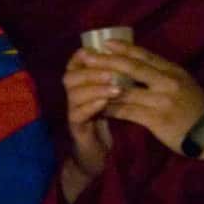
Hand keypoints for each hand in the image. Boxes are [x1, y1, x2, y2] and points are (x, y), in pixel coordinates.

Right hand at [59, 51, 125, 188]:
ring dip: (95, 88)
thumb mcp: (115, 95)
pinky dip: (92, 106)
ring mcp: (72, 112)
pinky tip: (105, 103)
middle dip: (92, 71)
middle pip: (71, 76)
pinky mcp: (76, 129)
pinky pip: (78, 115)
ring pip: (74, 94)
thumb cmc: (110, 119)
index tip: (99, 49)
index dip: (84, 55)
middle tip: (113, 72)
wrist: (99, 154)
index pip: (75, 63)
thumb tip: (133, 53)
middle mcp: (73, 95)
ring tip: (115, 87)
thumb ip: (117, 76)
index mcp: (83, 84)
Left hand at [71, 41, 203, 162]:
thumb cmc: (197, 110)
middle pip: (133, 68)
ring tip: (86, 84)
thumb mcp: (185, 86)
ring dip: (103, 87)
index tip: (106, 43)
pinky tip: (98, 108)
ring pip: (126, 90)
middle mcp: (168, 82)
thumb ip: (165, 78)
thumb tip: (141, 69)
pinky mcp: (157, 119)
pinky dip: (111, 109)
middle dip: (108, 61)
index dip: (124, 48)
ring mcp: (162, 100)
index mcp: (175, 71)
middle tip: (88, 57)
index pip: (145, 56)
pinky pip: (127, 111)